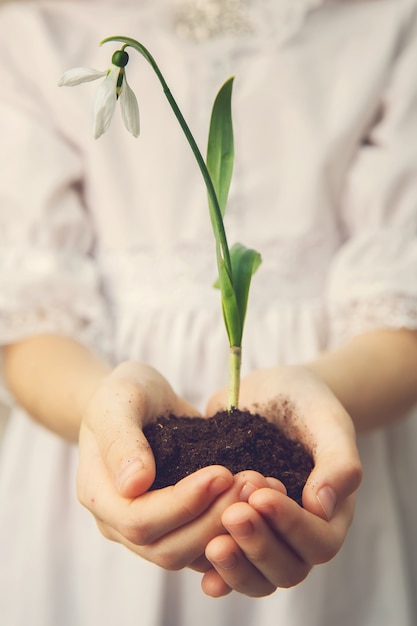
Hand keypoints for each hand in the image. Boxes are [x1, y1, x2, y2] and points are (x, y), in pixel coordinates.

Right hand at [77, 361, 241, 568]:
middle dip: (213, 519)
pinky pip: (207, 547)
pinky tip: (260, 501)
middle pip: (167, 549)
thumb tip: (133, 484)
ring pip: (190, 555)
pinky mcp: (178, 527)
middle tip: (250, 482)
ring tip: (259, 488)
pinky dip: (235, 531)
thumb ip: (121, 439)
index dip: (182, 504)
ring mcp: (150, 529)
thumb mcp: (119, 401)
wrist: (137, 400)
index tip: (221, 472)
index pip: (138, 521)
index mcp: (99, 494)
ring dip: (229, 528)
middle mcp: (119, 523)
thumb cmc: (124, 394)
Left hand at [202, 365, 362, 596]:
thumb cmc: (306, 403)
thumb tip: (322, 506)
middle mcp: (298, 532)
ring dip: (236, 564)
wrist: (271, 391)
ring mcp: (265, 534)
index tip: (260, 494)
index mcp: (329, 513)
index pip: (319, 542)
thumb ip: (338, 461)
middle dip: (259, 545)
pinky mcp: (232, 527)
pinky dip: (215, 570)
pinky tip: (199, 561)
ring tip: (212, 541)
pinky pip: (227, 564)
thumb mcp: (328, 421)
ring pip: (256, 576)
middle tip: (233, 512)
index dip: (291, 526)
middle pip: (287, 569)